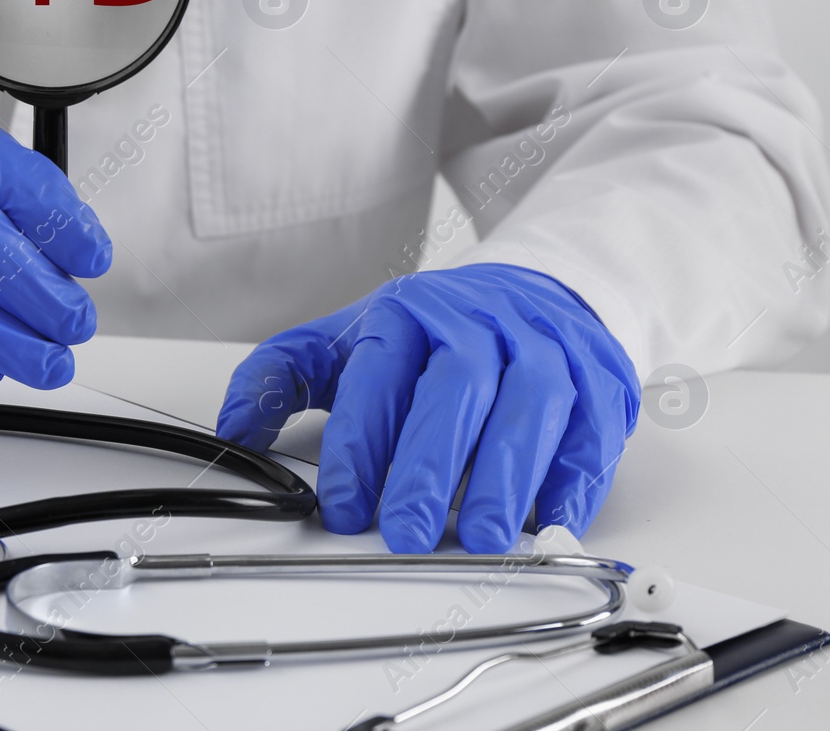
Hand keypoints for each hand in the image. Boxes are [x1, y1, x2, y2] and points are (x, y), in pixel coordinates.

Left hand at [215, 264, 638, 553]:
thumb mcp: (348, 341)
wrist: (538, 289)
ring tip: (484, 539)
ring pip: (531, 407)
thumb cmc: (433, 333)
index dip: (363, 447)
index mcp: (410, 314)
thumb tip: (230, 431)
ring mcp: (546, 348)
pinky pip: (591, 431)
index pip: (381, 377)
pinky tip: (548, 521)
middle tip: (410, 532)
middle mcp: (481, 324)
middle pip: (457, 389)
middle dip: (431, 467)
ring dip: (506, 478)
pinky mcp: (599, 381)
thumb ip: (281, 378)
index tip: (347, 508)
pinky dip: (572, 480)